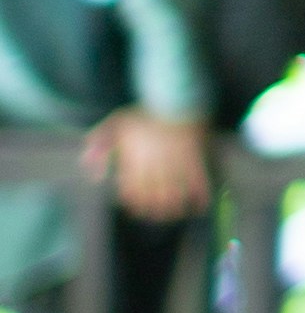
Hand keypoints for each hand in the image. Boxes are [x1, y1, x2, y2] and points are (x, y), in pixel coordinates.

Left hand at [86, 108, 212, 223]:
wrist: (174, 97)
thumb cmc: (144, 112)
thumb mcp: (114, 123)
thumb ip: (98, 145)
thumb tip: (95, 176)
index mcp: (134, 160)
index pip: (131, 193)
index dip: (134, 204)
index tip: (137, 207)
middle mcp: (153, 166)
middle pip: (152, 199)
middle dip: (154, 211)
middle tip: (156, 215)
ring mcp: (174, 163)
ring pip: (174, 196)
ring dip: (175, 209)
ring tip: (175, 213)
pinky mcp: (193, 159)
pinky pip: (198, 183)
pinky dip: (200, 198)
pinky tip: (201, 206)